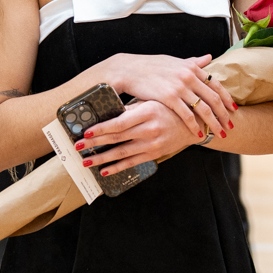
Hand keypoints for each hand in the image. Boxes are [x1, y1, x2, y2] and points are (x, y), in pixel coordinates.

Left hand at [75, 100, 203, 174]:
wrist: (194, 124)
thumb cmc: (169, 108)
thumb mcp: (151, 101)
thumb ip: (131, 108)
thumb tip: (106, 111)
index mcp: (147, 112)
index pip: (119, 122)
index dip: (101, 128)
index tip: (85, 131)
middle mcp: (149, 129)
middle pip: (117, 138)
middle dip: (95, 143)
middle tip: (78, 146)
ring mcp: (152, 144)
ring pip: (122, 153)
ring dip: (102, 158)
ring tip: (86, 161)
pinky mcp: (154, 154)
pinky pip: (132, 162)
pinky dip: (117, 167)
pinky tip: (104, 171)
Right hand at [107, 53, 234, 140]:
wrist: (130, 69)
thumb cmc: (151, 66)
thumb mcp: (175, 61)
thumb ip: (193, 62)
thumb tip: (208, 57)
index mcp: (192, 67)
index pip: (216, 84)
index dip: (226, 98)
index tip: (233, 109)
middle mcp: (189, 76)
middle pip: (213, 98)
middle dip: (224, 114)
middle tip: (231, 125)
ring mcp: (180, 87)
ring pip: (203, 108)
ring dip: (214, 123)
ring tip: (220, 133)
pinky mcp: (169, 97)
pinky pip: (186, 114)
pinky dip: (194, 125)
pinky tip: (198, 134)